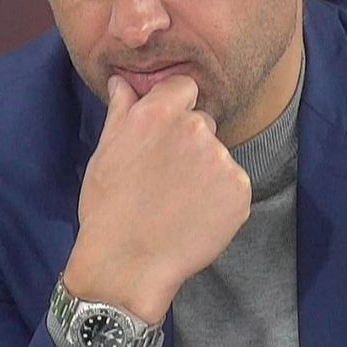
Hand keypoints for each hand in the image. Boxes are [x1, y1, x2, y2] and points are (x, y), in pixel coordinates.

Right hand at [62, 74, 251, 324]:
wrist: (127, 264)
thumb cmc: (109, 209)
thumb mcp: (106, 152)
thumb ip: (121, 110)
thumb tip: (122, 81)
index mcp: (159, 113)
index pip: (184, 87)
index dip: (175, 109)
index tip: (163, 135)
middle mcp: (195, 128)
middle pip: (202, 123)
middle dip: (188, 143)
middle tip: (164, 178)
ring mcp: (221, 160)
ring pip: (217, 156)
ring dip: (204, 172)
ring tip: (176, 202)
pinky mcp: (240, 190)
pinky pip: (232, 185)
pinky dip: (219, 199)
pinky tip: (194, 217)